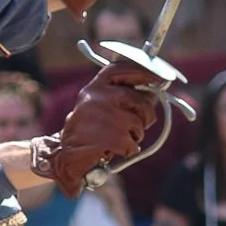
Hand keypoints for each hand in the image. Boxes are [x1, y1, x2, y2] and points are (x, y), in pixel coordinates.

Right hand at [31, 64, 157, 198]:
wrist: (66, 155)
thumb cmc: (89, 129)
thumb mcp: (101, 106)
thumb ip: (124, 96)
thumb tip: (155, 93)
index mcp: (95, 86)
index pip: (122, 70)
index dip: (144, 73)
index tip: (159, 78)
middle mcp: (97, 97)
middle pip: (140, 100)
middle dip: (146, 115)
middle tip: (140, 123)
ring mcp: (102, 116)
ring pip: (138, 124)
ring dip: (136, 135)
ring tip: (119, 138)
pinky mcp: (107, 137)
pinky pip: (132, 143)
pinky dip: (129, 149)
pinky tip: (116, 149)